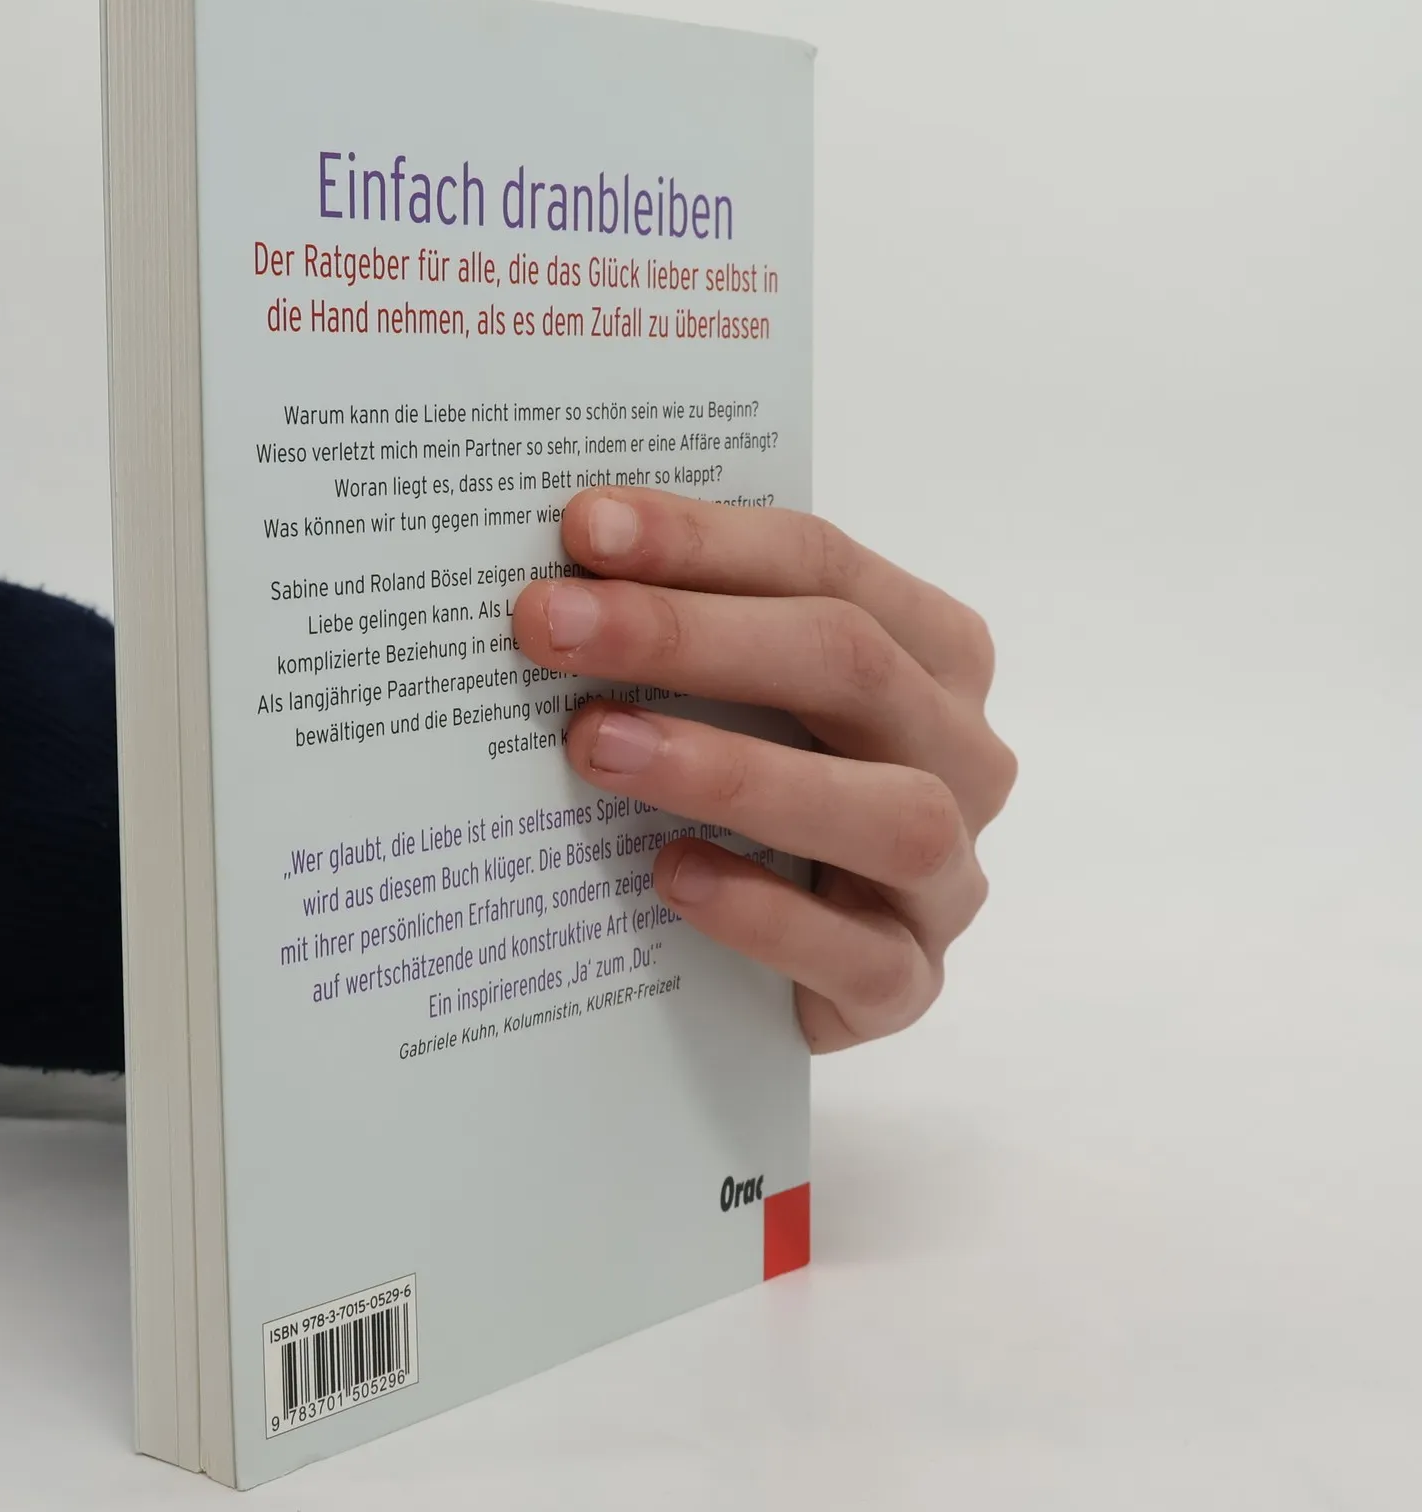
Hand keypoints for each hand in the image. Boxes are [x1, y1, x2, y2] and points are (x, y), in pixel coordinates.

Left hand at [512, 490, 1015, 1050]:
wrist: (808, 954)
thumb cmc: (771, 787)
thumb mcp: (746, 695)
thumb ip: (693, 626)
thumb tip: (567, 559)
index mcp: (932, 651)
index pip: (823, 564)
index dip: (701, 541)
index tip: (582, 528)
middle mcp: (961, 754)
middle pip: (849, 666)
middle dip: (688, 635)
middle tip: (551, 625)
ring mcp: (947, 877)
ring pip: (885, 811)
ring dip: (733, 770)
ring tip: (600, 745)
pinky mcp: (909, 983)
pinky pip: (859, 955)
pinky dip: (764, 912)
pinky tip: (672, 875)